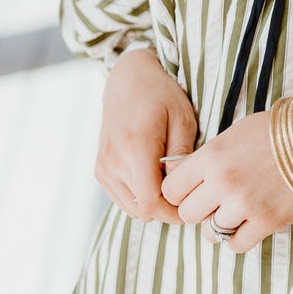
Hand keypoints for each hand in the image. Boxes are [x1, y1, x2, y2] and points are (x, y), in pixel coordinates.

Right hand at [95, 48, 197, 222]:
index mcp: (135, 146)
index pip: (150, 202)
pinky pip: (124, 200)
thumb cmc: (161, 96)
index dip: (174, 213)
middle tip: (188, 195)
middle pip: (143, 210)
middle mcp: (113, 160)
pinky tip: (156, 180)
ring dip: (154, 205)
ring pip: (133, 209)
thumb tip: (182, 189)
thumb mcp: (183, 119)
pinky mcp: (100, 171)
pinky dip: (141, 198)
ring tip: (172, 185)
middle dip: (168, 210)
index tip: (192, 204)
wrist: (128, 81)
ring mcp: (104, 167)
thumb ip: (182, 156)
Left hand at [160, 110, 292, 252]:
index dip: (180, 191)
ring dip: (220, 225)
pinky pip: (236, 245)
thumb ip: (208, 159)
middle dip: (198, 209)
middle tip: (214, 201)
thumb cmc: (277, 133)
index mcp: (210, 156)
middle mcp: (222, 182)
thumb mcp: (233, 135)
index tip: (192, 190)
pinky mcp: (266, 222)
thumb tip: (187, 180)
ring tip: (235, 211)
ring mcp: (244, 205)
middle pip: (187, 214)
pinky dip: (238, 238)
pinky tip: (248, 223)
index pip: (171, 189)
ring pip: (210, 233)